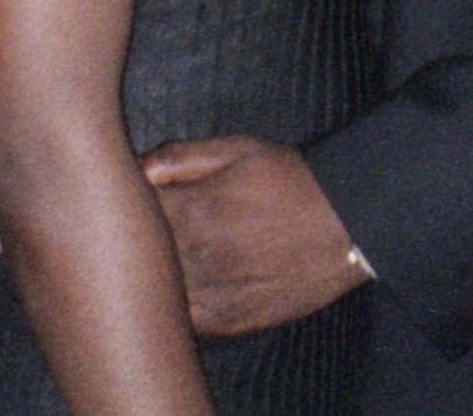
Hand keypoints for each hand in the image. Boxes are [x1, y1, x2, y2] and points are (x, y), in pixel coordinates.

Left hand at [139, 136, 365, 335]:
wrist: (346, 227)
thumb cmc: (292, 181)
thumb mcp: (240, 149)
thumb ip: (182, 156)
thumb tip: (139, 169)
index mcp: (192, 209)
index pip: (127, 211)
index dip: (127, 202)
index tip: (137, 197)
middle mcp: (194, 257)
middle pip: (138, 255)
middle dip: (138, 239)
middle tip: (159, 224)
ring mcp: (209, 296)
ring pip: (157, 291)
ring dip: (157, 275)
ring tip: (178, 253)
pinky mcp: (227, 323)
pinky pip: (183, 320)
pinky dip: (179, 304)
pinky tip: (193, 282)